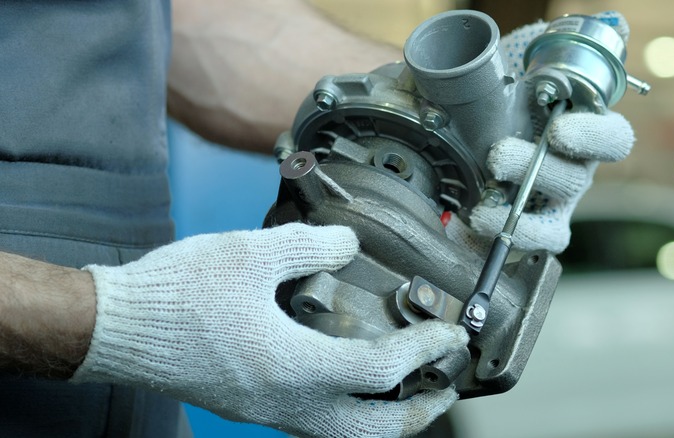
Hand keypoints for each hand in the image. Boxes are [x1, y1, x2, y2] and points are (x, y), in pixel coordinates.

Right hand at [71, 223, 467, 437]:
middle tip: (445, 383)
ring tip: (410, 389)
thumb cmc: (177, 294)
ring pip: (347, 434)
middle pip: (374, 429)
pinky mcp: (253, 407)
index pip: (381, 370)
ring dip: (387, 417)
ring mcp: (269, 412)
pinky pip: (318, 424)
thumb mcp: (251, 253)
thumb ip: (311, 245)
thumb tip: (350, 244)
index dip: (424, 350)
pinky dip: (352, 412)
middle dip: (420, 410)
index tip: (448, 333)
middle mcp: (287, 401)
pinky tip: (352, 381)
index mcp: (294, 365)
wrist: (118, 327)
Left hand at [446, 11, 635, 254]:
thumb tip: (612, 22)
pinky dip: (507, 239)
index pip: (612, 139)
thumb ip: (560, 44)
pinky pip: (530, 244)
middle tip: (497, 157)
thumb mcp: (524, 60)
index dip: (594, 136)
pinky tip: (477, 224)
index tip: (561, 130)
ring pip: (554, 220)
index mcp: (582, 132)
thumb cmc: (503, 96)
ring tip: (482, 208)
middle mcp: (574, 170)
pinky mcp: (527, 228)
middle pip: (575, 180)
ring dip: (519, 216)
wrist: (462, 126)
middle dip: (537, 170)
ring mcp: (552, 204)